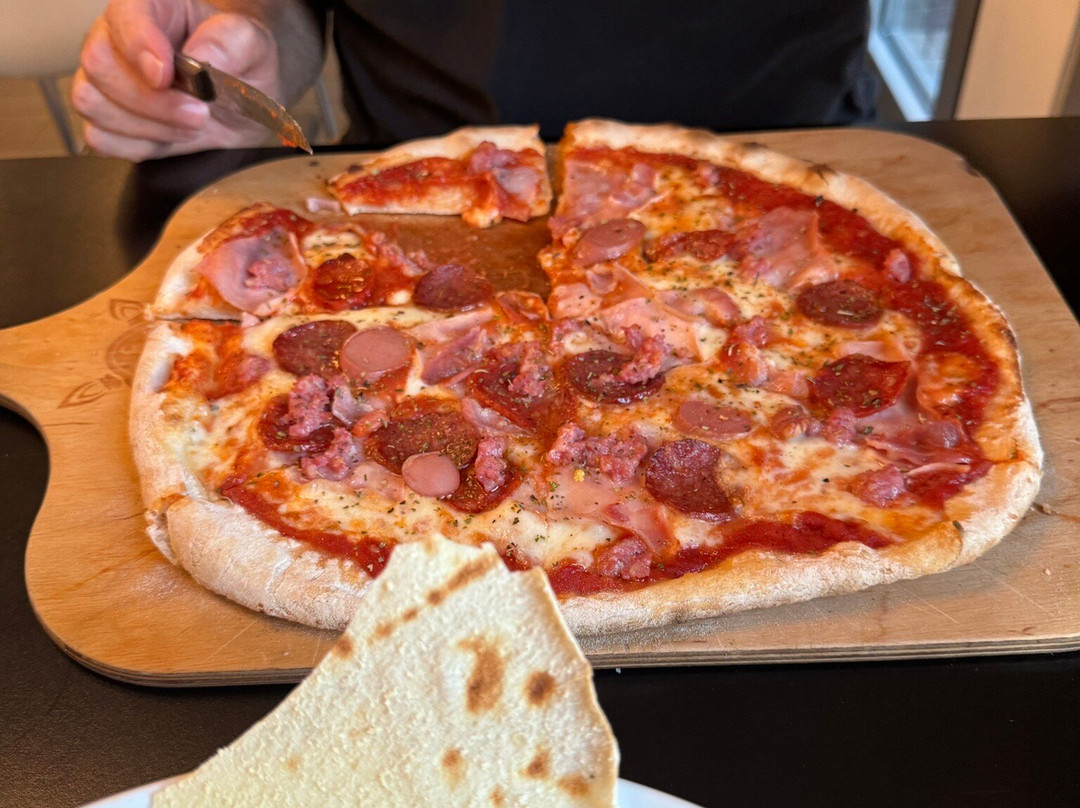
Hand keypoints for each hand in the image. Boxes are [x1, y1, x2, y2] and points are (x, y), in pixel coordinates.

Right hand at [72, 0, 281, 159]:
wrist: (244, 103)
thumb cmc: (239, 63)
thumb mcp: (250, 44)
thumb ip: (228, 42)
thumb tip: (200, 58)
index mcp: (149, 7)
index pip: (124, 17)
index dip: (139, 46)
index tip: (166, 76)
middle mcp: (117, 40)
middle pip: (99, 65)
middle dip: (151, 100)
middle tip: (198, 113)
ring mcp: (106, 81)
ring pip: (93, 103)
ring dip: (148, 126)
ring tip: (190, 125)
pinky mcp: (108, 121)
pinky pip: (100, 138)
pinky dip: (136, 145)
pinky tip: (169, 137)